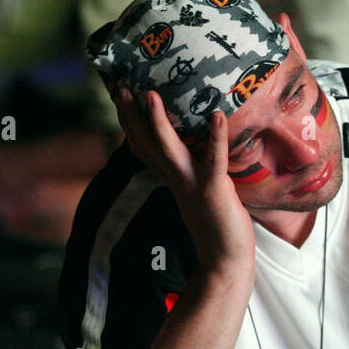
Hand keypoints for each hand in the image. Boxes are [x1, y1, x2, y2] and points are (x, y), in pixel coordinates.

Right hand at [112, 87, 254, 273]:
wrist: (226, 260)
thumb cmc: (218, 224)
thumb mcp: (199, 191)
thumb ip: (193, 170)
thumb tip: (197, 147)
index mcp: (172, 178)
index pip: (144, 148)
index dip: (130, 123)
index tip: (121, 96)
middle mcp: (176, 179)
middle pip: (147, 144)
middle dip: (132, 117)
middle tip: (122, 88)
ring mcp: (192, 184)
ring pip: (169, 150)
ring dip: (158, 123)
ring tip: (152, 95)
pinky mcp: (214, 190)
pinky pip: (213, 160)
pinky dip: (215, 138)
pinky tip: (217, 116)